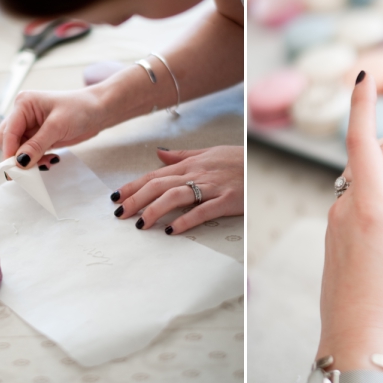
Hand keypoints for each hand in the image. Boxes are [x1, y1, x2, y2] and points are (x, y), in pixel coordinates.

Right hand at [0, 88, 104, 168]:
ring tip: (47, 162)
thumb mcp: (58, 126)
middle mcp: (23, 114)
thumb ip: (37, 145)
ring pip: (17, 149)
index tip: (15, 169)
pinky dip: (36, 160)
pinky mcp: (38, 137)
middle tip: (29, 170)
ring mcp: (30, 126)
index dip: (9, 151)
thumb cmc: (81, 109)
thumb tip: (19, 162)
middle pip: (6, 140)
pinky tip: (50, 160)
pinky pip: (29, 153)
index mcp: (24, 104)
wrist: (99, 111)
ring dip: (28, 160)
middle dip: (16, 156)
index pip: (7, 131)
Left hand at [112, 146, 243, 234]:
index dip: (133, 186)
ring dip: (155, 210)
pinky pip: (202, 211)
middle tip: (120, 214)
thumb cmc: (238, 160)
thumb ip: (182, 156)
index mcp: (190, 164)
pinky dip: (186, 220)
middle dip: (136, 200)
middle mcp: (197, 174)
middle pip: (159, 186)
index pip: (154, 175)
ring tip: (140, 224)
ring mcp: (212, 187)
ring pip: (175, 196)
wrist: (266, 162)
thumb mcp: (209, 152)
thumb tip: (159, 153)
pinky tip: (172, 230)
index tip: (116, 197)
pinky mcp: (226, 200)